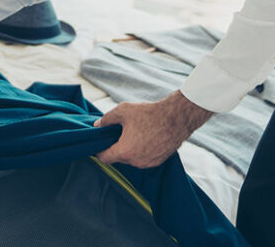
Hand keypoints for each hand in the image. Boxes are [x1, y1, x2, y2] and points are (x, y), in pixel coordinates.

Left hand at [93, 91, 213, 167]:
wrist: (176, 118)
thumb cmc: (149, 114)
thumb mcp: (123, 111)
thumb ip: (106, 119)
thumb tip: (97, 126)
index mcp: (124, 151)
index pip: (104, 159)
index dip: (99, 151)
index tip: (100, 144)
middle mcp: (135, 162)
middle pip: (118, 158)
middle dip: (116, 148)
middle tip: (119, 134)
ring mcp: (148, 163)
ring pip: (132, 159)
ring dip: (130, 150)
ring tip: (134, 134)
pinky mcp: (158, 161)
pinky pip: (144, 159)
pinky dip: (141, 151)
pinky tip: (145, 138)